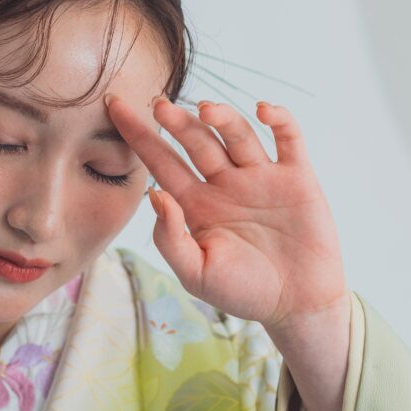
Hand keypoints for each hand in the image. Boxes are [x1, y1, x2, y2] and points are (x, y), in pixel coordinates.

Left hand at [104, 95, 347, 331]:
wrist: (297, 305)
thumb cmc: (243, 292)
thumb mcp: (195, 273)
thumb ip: (170, 238)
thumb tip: (155, 195)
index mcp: (195, 204)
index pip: (161, 161)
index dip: (138, 135)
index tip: (114, 106)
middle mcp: (224, 183)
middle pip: (196, 142)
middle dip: (177, 122)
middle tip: (159, 105)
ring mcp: (260, 177)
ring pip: (237, 134)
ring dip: (222, 117)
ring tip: (205, 110)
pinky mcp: (296, 177)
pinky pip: (288, 138)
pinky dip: (279, 119)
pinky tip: (262, 110)